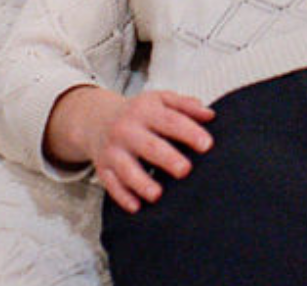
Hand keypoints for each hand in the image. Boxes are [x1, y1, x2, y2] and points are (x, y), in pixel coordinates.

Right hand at [52, 86, 215, 212]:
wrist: (97, 119)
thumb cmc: (138, 113)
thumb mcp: (160, 100)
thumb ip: (185, 106)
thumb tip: (210, 115)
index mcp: (146, 110)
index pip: (170, 121)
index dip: (189, 132)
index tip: (207, 145)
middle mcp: (127, 130)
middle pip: (149, 146)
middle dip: (168, 158)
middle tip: (185, 170)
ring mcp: (113, 150)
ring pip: (127, 169)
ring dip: (142, 182)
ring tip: (157, 194)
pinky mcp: (103, 168)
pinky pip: (111, 184)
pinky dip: (123, 197)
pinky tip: (136, 206)